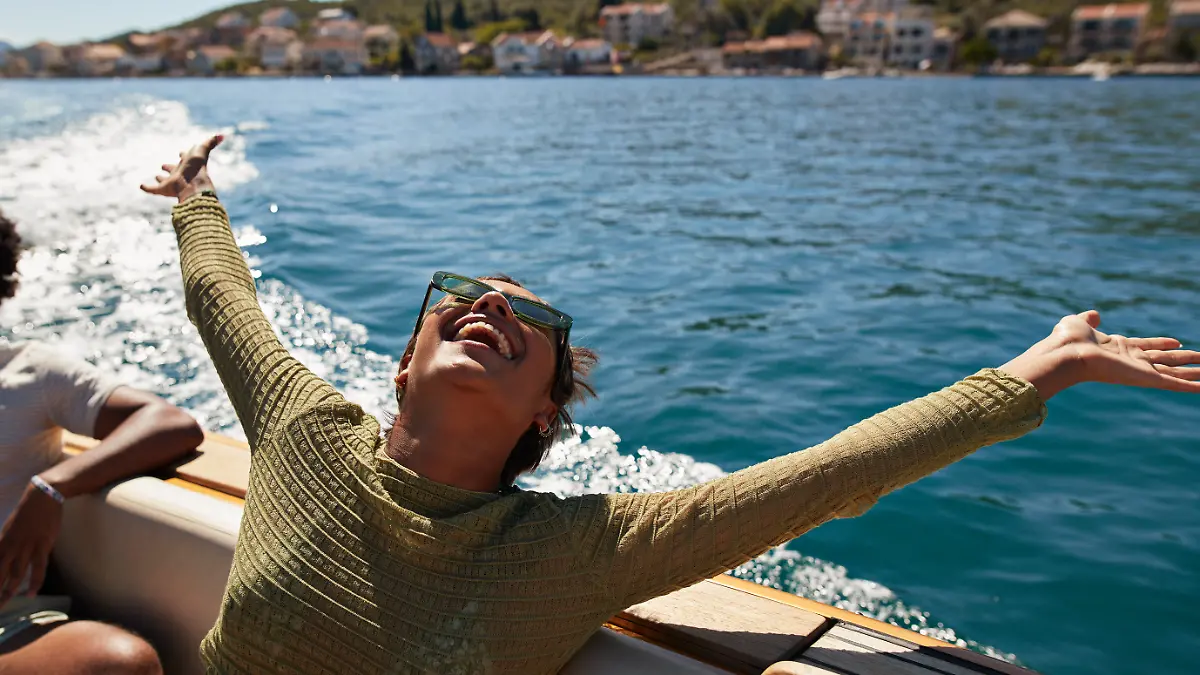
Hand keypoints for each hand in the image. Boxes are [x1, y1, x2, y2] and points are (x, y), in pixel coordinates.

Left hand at [0, 483, 62, 605]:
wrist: (42, 497)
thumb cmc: (28, 512)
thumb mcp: (11, 528)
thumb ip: (6, 544)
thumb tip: (4, 557)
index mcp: (1, 542)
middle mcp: (10, 547)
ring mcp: (26, 547)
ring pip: (14, 574)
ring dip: (8, 590)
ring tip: (4, 603)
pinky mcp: (42, 546)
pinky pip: (37, 568)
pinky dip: (34, 582)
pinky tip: (31, 593)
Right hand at [140, 134, 223, 202]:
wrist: (193, 184)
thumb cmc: (197, 167)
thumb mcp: (203, 150)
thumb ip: (211, 142)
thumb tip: (223, 135)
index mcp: (188, 165)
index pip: (185, 159)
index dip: (184, 156)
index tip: (181, 152)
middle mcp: (180, 174)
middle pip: (174, 170)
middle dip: (169, 167)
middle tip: (163, 165)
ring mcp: (171, 182)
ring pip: (165, 181)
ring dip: (161, 178)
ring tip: (157, 176)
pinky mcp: (163, 190)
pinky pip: (152, 190)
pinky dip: (147, 188)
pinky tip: (141, 186)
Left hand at [1002, 310, 1199, 399]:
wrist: (1065, 353)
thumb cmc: (1067, 339)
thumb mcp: (1079, 322)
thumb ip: (1089, 319)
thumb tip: (1095, 314)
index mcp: (1118, 347)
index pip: (1147, 345)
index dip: (1162, 344)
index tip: (1177, 342)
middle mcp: (1131, 360)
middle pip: (1164, 360)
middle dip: (1184, 359)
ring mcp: (1139, 370)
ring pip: (1173, 372)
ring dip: (1193, 373)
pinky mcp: (1143, 379)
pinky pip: (1173, 383)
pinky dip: (1190, 386)